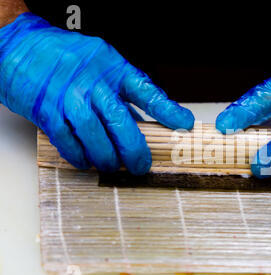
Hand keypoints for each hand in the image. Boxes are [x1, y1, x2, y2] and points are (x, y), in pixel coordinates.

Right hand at [0, 13, 193, 174]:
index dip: (167, 110)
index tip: (184, 124)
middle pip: (120, 120)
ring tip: (112, 167)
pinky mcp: (47, 110)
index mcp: (113, 69)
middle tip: (141, 166)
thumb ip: (120, 93)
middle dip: (134, 149)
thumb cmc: (67, 59)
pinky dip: (78, 155)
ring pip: (94, 134)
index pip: (146, 91)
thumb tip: (141, 126)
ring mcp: (69, 96)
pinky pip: (67, 139)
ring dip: (105, 157)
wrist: (22, 48)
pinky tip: (86, 162)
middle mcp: (93, 82)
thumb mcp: (102, 66)